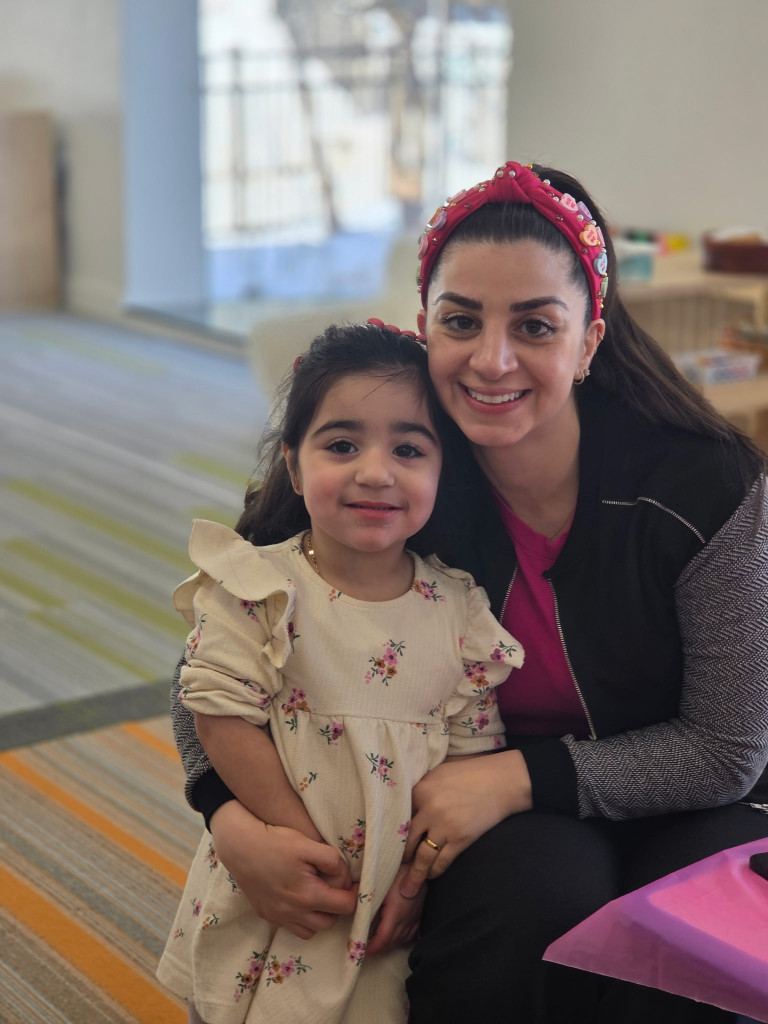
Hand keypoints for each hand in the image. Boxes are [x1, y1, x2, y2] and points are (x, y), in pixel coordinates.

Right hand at [210, 800, 357, 939]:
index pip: (345, 907)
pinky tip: (298, 899)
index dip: (353, 893)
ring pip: (310, 931)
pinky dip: (300, 919)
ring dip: (319, 917)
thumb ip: (333, 861)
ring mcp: (278, 917)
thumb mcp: (309, 844)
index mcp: (308, 896)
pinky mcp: (266, 915)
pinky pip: (290, 927)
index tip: (352, 882)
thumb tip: (344, 878)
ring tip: (318, 895)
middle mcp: (293, 913)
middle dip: (337, 907)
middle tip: (335, 887)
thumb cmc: (276, 842)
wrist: (240, 846)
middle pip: (329, 922)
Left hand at [366, 862, 425, 956]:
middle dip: (380, 948)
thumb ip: (367, 895)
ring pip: (403, 937)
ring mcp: (416, 914)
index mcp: (396, 911)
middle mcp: (408, 916)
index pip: (384, 937)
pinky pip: (412, 931)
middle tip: (367, 950)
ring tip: (379, 946)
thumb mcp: (378, 880)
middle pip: (394, 940)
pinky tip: (396, 937)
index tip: (363, 951)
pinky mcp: (421, 910)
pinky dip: (402, 938)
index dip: (374, 947)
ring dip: (390, 944)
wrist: (418, 859)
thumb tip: (352, 905)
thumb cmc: (397, 866)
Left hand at [400, 750, 531, 897]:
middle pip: (406, 840)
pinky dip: (435, 871)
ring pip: (422, 857)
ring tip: (406, 890)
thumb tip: (405, 807)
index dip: (391, 834)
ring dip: (414, 875)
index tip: (385, 845)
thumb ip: (421, 789)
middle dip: (399, 857)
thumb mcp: (439, 774)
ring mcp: (445, 826)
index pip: (398, 818)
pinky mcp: (461, 839)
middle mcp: (429, 810)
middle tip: (393, 869)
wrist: (501, 781)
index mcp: (420, 790)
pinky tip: (431, 876)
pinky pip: (442, 861)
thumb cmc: (470, 773)